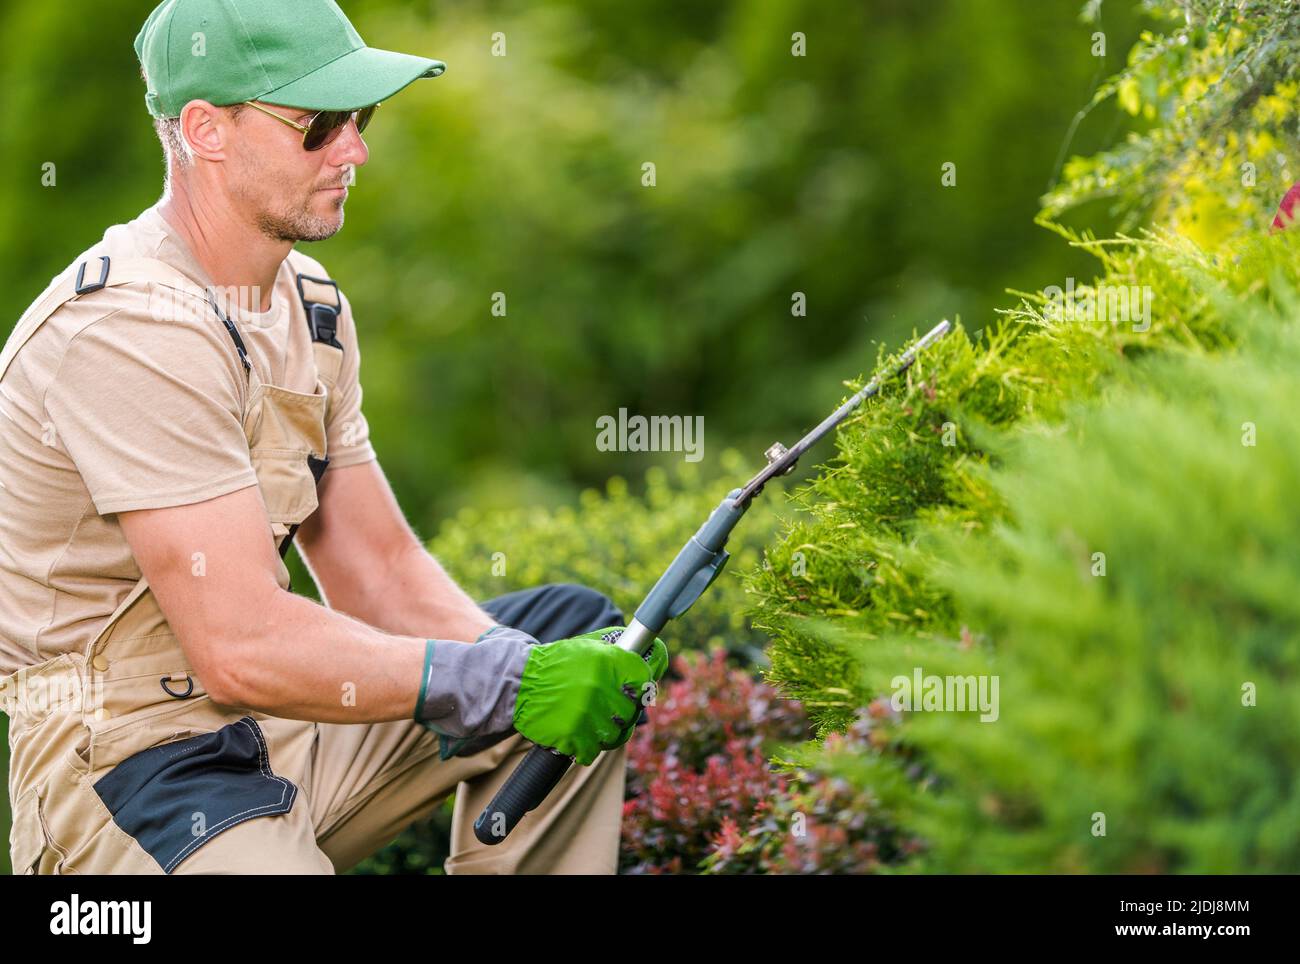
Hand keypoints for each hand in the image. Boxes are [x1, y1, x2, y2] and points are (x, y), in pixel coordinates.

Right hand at [513, 625, 667, 764]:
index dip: (642, 686)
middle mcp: (600, 687)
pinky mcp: (573, 737)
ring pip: (616, 735)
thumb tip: (655, 662)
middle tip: (608, 708)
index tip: (635, 690)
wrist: (518, 683)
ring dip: (606, 731)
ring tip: (591, 721)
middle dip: (623, 712)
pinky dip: (586, 747)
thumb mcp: (590, 646)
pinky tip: (577, 734)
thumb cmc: (558, 664)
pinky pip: (593, 751)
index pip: (645, 679)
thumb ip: (621, 654)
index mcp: (608, 661)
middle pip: (632, 711)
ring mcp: (587, 714)